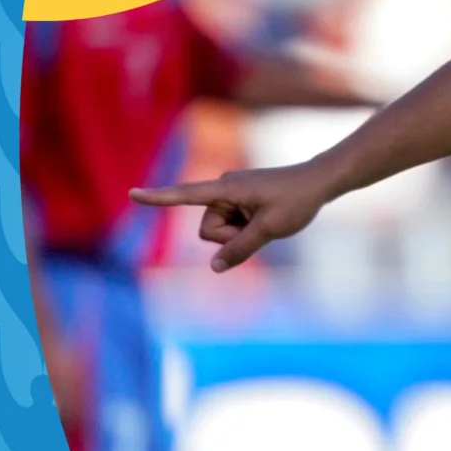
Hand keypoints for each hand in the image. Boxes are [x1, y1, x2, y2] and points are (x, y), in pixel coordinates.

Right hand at [129, 161, 338, 271]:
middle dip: (230, 237)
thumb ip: (240, 250)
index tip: (132, 194)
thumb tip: (214, 268)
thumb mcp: (268, 230)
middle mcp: (222, 189)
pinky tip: (266, 217)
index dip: (158, 198)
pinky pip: (231, 225)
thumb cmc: (296, 201)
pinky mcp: (238, 200)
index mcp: (226, 189)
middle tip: (262, 224)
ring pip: (220, 231)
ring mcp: (230, 195)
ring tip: (266, 220)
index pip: (185, 195)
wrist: (318, 182)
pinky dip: (246, 228)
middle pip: (209, 231)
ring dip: (240, 233)